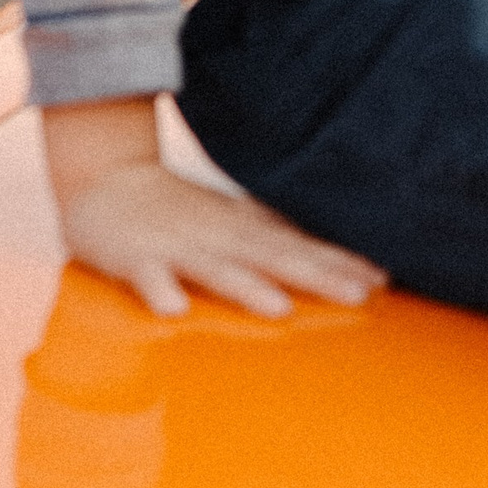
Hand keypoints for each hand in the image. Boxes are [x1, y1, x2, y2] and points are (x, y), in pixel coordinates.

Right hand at [41, 100, 383, 321]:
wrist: (103, 178)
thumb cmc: (183, 212)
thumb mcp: (237, 222)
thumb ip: (281, 242)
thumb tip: (347, 265)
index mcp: (245, 229)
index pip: (302, 247)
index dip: (342, 263)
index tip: (384, 281)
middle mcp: (219, 236)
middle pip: (274, 257)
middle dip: (316, 276)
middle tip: (359, 296)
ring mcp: (176, 246)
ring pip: (215, 269)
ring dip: (247, 288)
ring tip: (279, 308)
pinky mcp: (133, 257)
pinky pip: (146, 276)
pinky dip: (159, 291)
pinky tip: (174, 310)